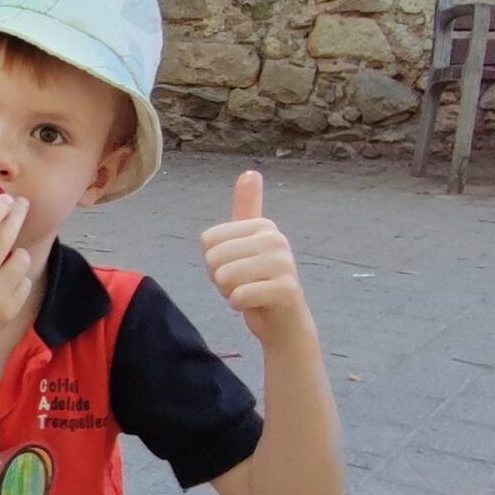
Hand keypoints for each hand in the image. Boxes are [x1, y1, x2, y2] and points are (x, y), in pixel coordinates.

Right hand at [0, 189, 32, 356]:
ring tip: (5, 253)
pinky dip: (17, 275)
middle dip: (15, 217)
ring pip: (21, 260)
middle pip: (4, 241)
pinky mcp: (9, 311)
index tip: (4, 198)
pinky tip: (2, 279)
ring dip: (16, 250)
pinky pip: (24, 282)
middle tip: (21, 204)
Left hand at [201, 171, 307, 343]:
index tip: (237, 268)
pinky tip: (255, 305)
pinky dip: (238, 305)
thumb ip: (246, 208)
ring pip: (225, 276)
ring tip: (249, 292)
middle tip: (242, 284)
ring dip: (229, 292)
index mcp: (262, 225)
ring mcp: (284, 263)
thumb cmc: (257, 282)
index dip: (214, 261)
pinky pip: (239, 296)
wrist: (282, 322)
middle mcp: (276, 239)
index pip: (207, 241)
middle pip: (213, 258)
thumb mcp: (245, 244)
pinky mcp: (286, 290)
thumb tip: (251, 172)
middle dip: (220, 279)